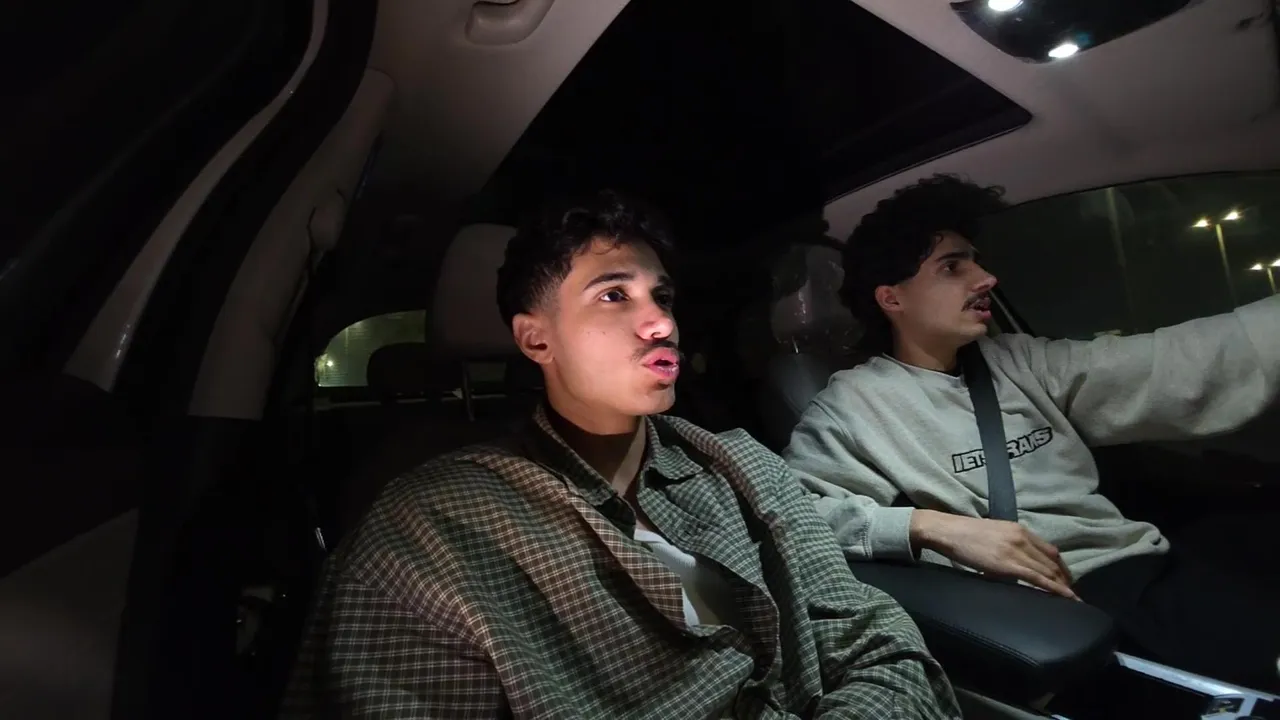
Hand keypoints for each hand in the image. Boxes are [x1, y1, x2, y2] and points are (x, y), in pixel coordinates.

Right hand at [910, 510, 1078, 599]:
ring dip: (1063, 585)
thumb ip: (1009, 546)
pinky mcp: (1009, 564)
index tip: (1066, 577)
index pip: (1049, 549)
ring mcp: (1017, 551)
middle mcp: (1023, 538)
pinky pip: (1038, 578)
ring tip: (1072, 598)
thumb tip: (1016, 563)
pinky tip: (1064, 597)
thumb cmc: (965, 535)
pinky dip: (1055, 588)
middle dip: (1065, 578)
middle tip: (1072, 592)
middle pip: (1052, 561)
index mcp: (1020, 530)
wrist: (948, 532)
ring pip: (1048, 570)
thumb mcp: (994, 535)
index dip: (1061, 566)